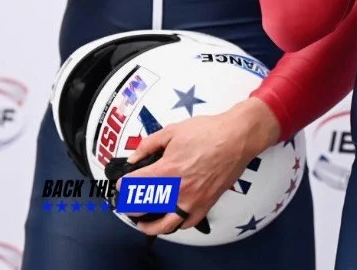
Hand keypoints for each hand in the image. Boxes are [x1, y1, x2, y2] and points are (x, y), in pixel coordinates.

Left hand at [119, 98, 278, 235]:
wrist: (235, 138)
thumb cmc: (208, 132)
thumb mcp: (172, 131)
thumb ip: (149, 145)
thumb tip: (135, 155)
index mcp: (168, 169)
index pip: (136, 184)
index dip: (124, 185)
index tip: (120, 184)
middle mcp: (179, 189)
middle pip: (147, 208)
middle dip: (131, 207)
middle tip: (126, 203)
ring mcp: (193, 200)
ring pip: (167, 224)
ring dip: (150, 226)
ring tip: (142, 222)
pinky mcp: (206, 204)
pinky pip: (187, 222)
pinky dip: (175, 225)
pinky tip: (170, 220)